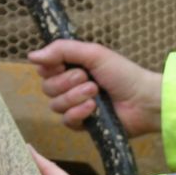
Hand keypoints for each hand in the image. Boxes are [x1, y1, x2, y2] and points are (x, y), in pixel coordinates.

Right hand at [28, 38, 161, 135]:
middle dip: (66, 82)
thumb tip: (31, 55)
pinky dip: (79, 113)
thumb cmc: (123, 74)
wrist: (143, 100)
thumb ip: (62, 50)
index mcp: (72, 67)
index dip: (51, 67)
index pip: (45, 69)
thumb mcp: (93, 53)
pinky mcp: (83, 124)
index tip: (63, 64)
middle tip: (87, 78)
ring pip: (55, 104)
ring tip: (96, 92)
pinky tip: (94, 109)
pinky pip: (66, 121)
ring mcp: (76, 106)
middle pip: (47, 87)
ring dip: (75, 97)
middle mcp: (71, 87)